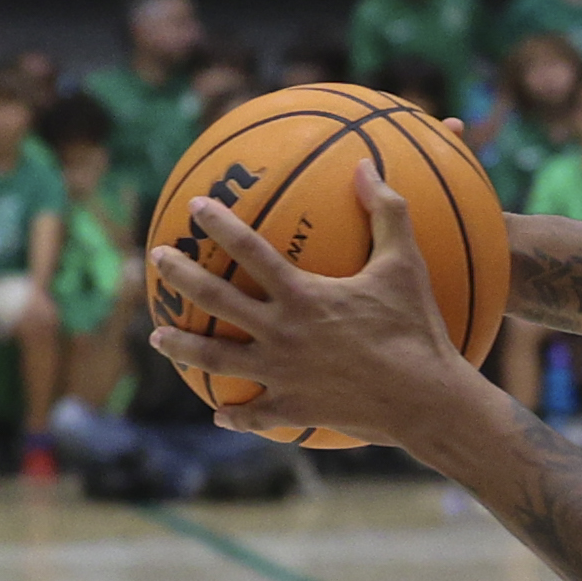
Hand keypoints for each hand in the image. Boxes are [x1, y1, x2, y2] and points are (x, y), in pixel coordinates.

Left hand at [147, 164, 473, 450]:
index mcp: (302, 295)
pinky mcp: (292, 408)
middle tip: (157, 258)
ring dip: (181, 347)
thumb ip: (387, 212)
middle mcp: (280, 332)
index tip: (196, 206)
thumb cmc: (417, 329)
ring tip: (157, 336)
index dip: (220, 225)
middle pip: (214, 299)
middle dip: (180, 275)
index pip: (249, 250)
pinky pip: (253, 414)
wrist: (424, 398)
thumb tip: (365, 165)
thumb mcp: (407, 265)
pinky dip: (234, 414)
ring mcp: (280, 373)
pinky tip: (220, 414)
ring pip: (214, 359)